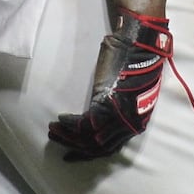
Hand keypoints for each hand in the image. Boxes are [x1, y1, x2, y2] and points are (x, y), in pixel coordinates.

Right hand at [48, 8, 171, 160]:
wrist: (138, 42)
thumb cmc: (135, 59)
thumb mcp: (130, 90)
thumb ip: (119, 105)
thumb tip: (104, 110)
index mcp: (136, 121)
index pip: (111, 147)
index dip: (90, 151)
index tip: (74, 150)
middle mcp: (129, 123)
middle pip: (99, 147)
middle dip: (75, 147)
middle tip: (57, 140)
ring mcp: (120, 115)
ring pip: (90, 138)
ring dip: (68, 136)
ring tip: (54, 129)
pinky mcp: (108, 104)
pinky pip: (85, 123)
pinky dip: (70, 123)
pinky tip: (61, 119)